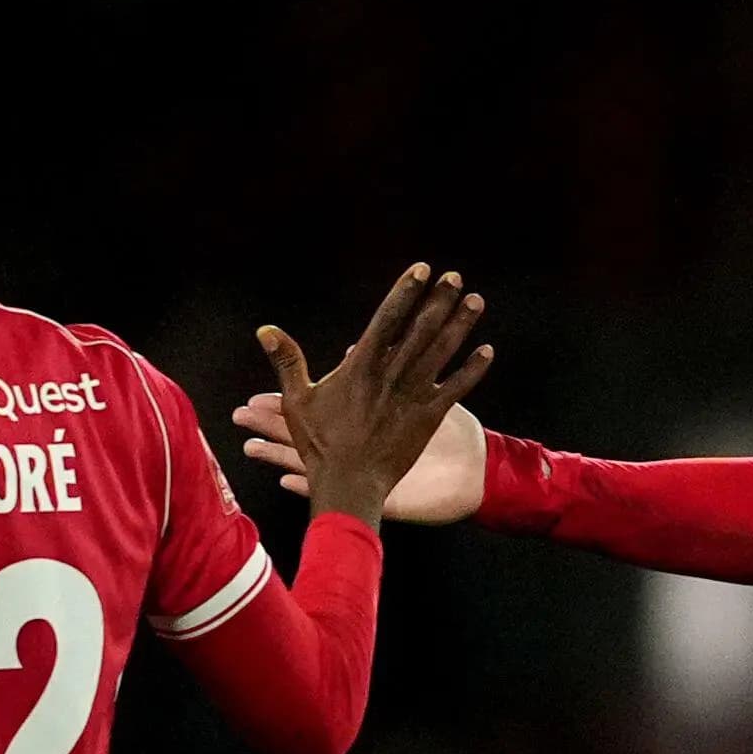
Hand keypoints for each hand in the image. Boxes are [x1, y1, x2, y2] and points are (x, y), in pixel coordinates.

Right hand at [242, 264, 492, 526]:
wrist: (349, 483)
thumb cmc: (320, 444)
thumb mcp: (297, 400)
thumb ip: (286, 360)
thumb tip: (265, 329)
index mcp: (361, 366)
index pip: (388, 318)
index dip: (405, 291)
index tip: (422, 270)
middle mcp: (391, 374)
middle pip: (420, 329)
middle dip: (439, 300)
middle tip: (455, 277)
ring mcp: (413, 395)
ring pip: (441, 352)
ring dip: (459, 325)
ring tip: (475, 301)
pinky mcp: (429, 418)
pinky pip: (456, 389)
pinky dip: (472, 370)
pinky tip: (487, 351)